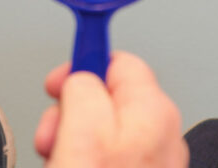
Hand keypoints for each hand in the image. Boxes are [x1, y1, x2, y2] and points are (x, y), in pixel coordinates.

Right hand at [34, 52, 186, 167]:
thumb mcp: (81, 131)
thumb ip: (83, 88)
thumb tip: (81, 76)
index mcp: (152, 109)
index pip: (118, 60)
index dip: (82, 65)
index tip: (59, 78)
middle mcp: (162, 132)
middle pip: (107, 96)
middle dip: (72, 111)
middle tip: (55, 134)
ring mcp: (155, 159)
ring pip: (104, 129)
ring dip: (74, 139)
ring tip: (63, 158)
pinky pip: (110, 154)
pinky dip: (87, 159)